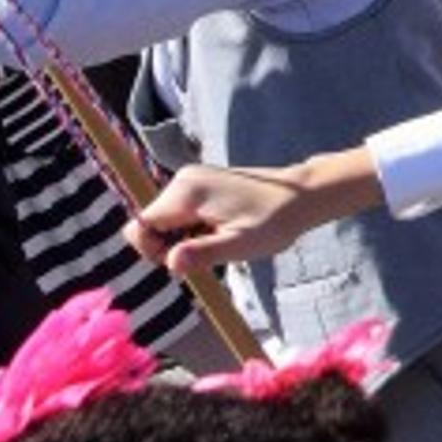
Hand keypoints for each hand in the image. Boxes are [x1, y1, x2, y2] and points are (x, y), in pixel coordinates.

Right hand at [132, 153, 382, 278]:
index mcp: (187, 192)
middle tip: (208, 252)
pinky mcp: (200, 183)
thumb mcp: (239, 244)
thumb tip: (170, 262)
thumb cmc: (274, 222)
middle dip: (170, 245)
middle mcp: (183, 180)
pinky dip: (192, 229)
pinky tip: (219, 231)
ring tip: (218, 240)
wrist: (301, 196)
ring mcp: (192, 179)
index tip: (183, 260)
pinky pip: (180, 213)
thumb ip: (202, 253)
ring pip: (165, 220)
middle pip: (150, 223)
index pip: (140, 225)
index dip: (152, 250)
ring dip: (183, 239)